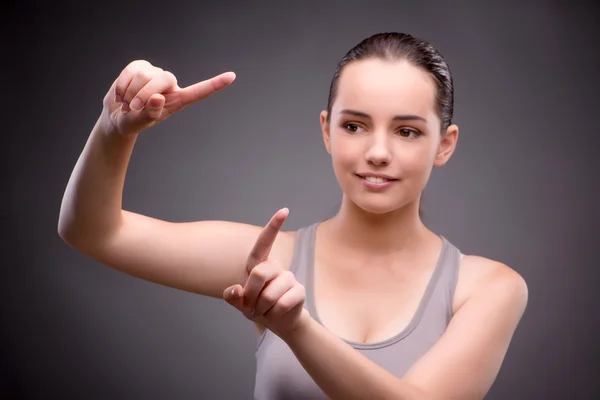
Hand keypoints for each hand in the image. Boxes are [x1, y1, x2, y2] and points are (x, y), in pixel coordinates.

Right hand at [100, 60, 235, 135]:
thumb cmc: (133, 122)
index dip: (215, 84)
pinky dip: (122, 85)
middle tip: (132, 108)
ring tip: (127, 104)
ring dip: (130, 92)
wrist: (117, 115)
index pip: (199, 92)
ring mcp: (155, 73)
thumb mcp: (140, 122)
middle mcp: (170, 84)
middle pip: (163, 79)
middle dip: (144, 94)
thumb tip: (158, 97)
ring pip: (144, 74)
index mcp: (177, 100)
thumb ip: (149, 113)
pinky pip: (131, 70)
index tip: (232, 76)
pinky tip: (121, 95)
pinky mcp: (140, 66)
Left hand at [223, 208, 307, 337]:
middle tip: (251, 306)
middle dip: (251, 294)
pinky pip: (281, 303)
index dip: (274, 226)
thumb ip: (233, 297)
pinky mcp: (300, 291)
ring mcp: (289, 278)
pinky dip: (273, 314)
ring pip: (270, 294)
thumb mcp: (240, 304)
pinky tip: (275, 314)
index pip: (264, 243)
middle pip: (260, 273)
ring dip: (262, 308)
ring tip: (264, 311)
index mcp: (259, 264)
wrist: (279, 323)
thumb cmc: (257, 308)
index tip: (285, 210)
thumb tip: (234, 290)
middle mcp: (275, 267)